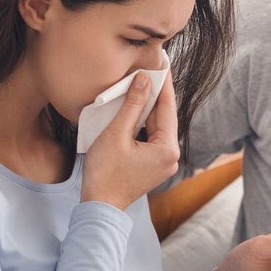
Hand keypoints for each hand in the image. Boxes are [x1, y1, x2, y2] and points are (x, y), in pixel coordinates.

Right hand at [81, 71, 179, 209]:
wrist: (99, 206)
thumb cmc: (105, 173)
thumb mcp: (117, 133)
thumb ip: (132, 105)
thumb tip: (144, 80)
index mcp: (167, 149)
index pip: (168, 108)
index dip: (163, 84)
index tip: (162, 65)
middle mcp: (171, 156)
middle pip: (164, 118)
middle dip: (154, 95)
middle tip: (149, 71)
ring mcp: (164, 163)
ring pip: (157, 127)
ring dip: (147, 110)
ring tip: (139, 86)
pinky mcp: (154, 166)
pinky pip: (152, 138)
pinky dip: (143, 124)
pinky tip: (133, 111)